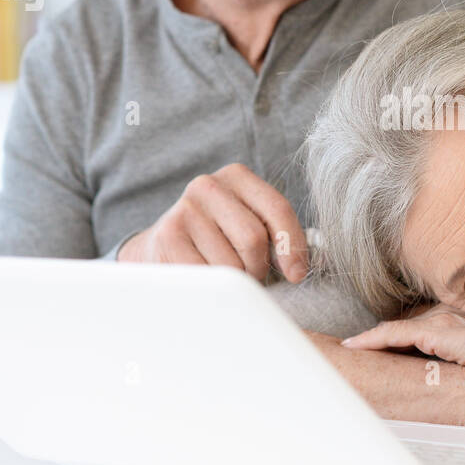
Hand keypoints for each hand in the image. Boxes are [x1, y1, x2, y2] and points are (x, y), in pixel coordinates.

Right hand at [117, 163, 307, 280]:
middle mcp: (209, 185)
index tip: (296, 275)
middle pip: (254, 239)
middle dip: (259, 268)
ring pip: (231, 263)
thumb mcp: (248, 225)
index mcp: (237, 176)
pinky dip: (215, 288)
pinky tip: (208, 280)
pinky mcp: (167, 236)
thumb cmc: (219, 240)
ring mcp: (185, 209)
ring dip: (236, 281)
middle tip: (251, 275)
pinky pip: (208, 276)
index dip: (292, 246)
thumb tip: (301, 268)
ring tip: (226, 275)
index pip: (277, 208)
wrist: (163, 247)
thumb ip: (278, 236)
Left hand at [341, 306, 464, 375]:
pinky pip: (394, 335)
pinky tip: (356, 345)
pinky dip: (373, 340)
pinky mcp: (432, 333)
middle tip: (353, 346)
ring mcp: (436, 322)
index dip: (394, 336)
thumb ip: (462, 357)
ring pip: (392, 330)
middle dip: (376, 338)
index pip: (416, 327)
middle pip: (400, 326)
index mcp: (453, 320)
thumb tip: (453, 371)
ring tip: (348, 347)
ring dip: (368, 339)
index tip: (377, 345)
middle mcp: (442, 316)